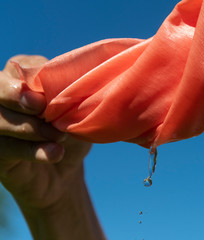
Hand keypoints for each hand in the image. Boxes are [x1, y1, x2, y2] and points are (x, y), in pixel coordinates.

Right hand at [0, 56, 103, 238]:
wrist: (65, 172)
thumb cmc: (72, 133)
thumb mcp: (77, 113)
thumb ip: (70, 97)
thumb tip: (70, 86)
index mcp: (28, 82)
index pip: (20, 66)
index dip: (31, 76)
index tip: (47, 92)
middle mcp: (6, 101)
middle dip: (17, 95)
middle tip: (41, 108)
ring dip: (31, 127)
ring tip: (60, 136)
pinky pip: (5, 147)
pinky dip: (31, 150)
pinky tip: (55, 153)